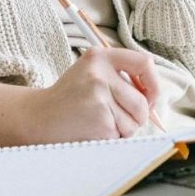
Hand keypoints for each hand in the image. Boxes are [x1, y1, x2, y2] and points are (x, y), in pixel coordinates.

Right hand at [24, 48, 159, 142]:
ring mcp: (99, 98)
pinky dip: (112, 138)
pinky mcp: (100, 122)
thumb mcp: (91, 72)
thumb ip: (121, 76)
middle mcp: (100, 74)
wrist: (40, 117)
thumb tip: (154, 97)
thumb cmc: (70, 97)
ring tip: (100, 121)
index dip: (153, 84)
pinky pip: (121, 136)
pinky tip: (93, 130)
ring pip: (134, 122)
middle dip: (137, 116)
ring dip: (123, 129)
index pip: (144, 63)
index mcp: (100, 57)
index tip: (148, 97)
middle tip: (116, 116)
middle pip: (142, 102)